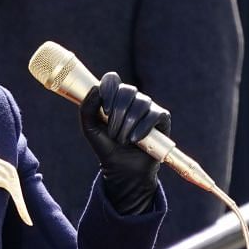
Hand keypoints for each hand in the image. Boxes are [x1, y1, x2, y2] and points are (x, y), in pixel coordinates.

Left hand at [80, 72, 168, 215]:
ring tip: (123, 140)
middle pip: (127, 91)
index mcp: (114, 97)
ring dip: (129, 124)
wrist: (122, 169)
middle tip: (113, 133)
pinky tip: (135, 140)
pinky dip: (143, 128)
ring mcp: (148, 107)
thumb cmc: (106, 146)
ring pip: (141, 102)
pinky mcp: (161, 118)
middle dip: (118, 113)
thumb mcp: (90, 128)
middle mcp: (132, 99)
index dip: (109, 90)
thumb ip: (87, 108)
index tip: (105, 111)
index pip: (112, 80)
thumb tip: (96, 88)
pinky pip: (155, 114)